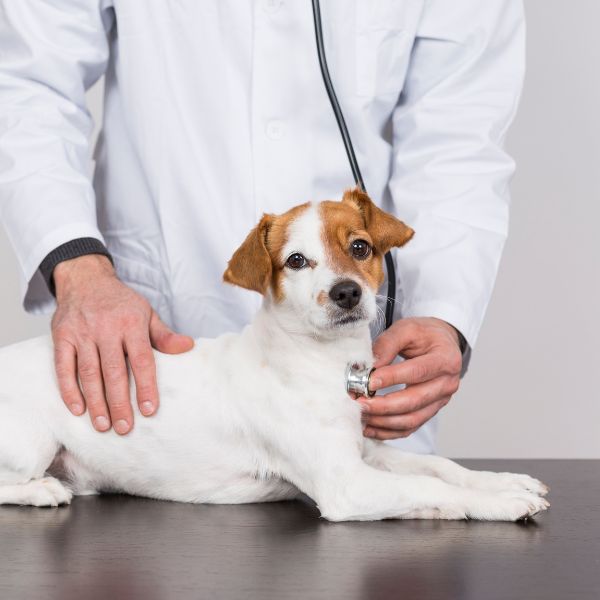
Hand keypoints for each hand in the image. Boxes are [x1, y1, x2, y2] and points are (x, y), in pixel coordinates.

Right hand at [51, 255, 193, 434]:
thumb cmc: (121, 302)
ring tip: (103, 425)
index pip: (142, 360)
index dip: (146, 386)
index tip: (150, 410)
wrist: (85, 279)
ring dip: (96, 402)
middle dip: (119, 402)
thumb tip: (188, 347)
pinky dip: (69, 389)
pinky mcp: (62, 336)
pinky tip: (78, 409)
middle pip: (114, 371)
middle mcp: (106, 329)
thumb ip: (164, 335)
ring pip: (89, 373)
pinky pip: (63, 367)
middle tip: (124, 427)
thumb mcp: (147, 313)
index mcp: (131, 323)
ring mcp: (82, 333)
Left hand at [360, 317, 462, 439]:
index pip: (417, 372)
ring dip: (383, 421)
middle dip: (383, 405)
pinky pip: (409, 428)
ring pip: (411, 420)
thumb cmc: (424, 335)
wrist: (441, 342)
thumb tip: (368, 366)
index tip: (368, 382)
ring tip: (360, 414)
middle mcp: (447, 384)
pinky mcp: (429, 412)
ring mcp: (440, 401)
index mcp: (445, 359)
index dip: (392, 378)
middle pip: (414, 401)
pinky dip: (387, 431)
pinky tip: (369, 426)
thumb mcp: (406, 329)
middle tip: (359, 402)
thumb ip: (387, 344)